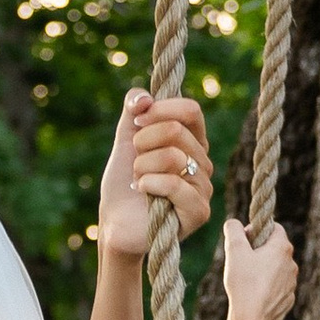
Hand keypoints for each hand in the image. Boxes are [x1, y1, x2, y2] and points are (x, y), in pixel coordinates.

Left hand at [95, 90, 212, 259]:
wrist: (115, 222)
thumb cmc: (124, 182)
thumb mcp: (126, 137)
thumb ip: (134, 108)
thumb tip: (145, 97)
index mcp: (192, 141)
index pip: (190, 110)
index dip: (160, 109)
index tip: (136, 121)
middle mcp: (203, 162)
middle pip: (176, 130)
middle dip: (142, 143)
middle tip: (135, 161)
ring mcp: (204, 187)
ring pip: (172, 156)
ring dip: (142, 167)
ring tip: (139, 180)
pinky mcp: (199, 211)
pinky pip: (173, 184)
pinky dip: (148, 184)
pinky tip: (143, 192)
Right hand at [219, 215, 296, 319]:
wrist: (250, 319)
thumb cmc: (243, 282)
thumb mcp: (234, 249)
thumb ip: (233, 229)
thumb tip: (233, 223)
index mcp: (282, 248)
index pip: (275, 228)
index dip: (257, 230)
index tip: (243, 241)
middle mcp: (292, 265)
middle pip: (275, 250)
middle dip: (259, 251)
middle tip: (241, 261)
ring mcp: (291, 284)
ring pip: (276, 270)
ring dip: (263, 270)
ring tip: (246, 280)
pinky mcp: (288, 301)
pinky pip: (276, 289)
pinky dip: (266, 289)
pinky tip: (252, 295)